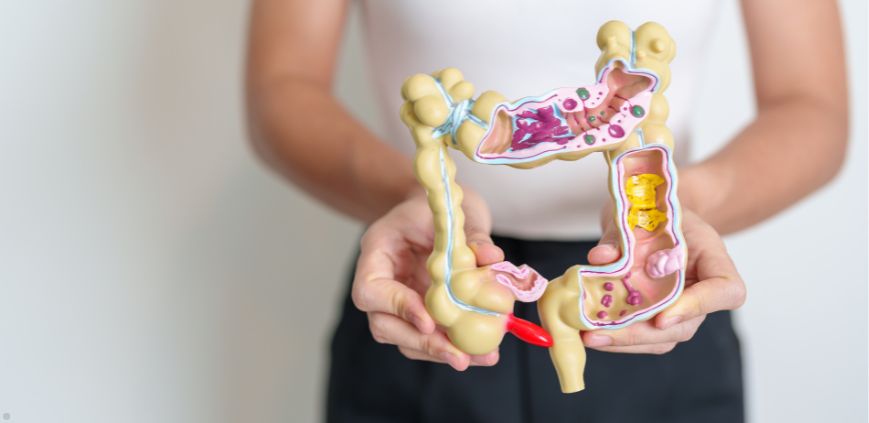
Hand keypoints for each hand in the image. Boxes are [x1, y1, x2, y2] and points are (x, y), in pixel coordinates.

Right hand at [351, 188, 504, 369]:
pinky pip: (429, 337)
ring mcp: (398, 301)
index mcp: (377, 252)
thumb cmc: (436, 204)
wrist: (436, 207)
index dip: (397, 308)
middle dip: (423, 344)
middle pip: (385, 325)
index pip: (370, 290)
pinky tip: (483, 353)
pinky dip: (454, 346)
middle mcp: (382, 282)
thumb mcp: (453, 210)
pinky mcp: (419, 313)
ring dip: (441, 352)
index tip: (429, 321)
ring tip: (481, 358)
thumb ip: (471, 234)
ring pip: (406, 339)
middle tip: (459, 356)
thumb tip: (492, 259)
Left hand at [582, 209, 746, 353]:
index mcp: (713, 257)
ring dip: (624, 342)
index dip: (699, 306)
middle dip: (641, 334)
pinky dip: (617, 337)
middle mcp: (702, 289)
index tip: (662, 316)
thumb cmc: (656, 209)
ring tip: (589, 337)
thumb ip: (622, 235)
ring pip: (663, 337)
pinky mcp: (659, 315)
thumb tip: (600, 258)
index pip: (726, 290)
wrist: (655, 212)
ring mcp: (682, 307)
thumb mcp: (641, 211)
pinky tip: (590, 333)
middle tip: (602, 333)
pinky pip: (644, 335)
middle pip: (686, 325)